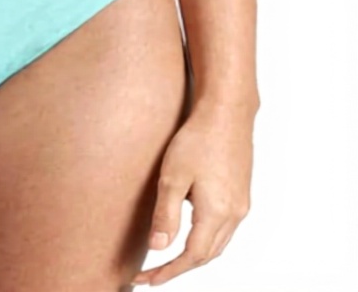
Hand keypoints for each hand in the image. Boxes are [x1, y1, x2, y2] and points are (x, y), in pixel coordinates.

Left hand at [132, 100, 254, 285]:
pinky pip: (224, 229)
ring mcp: (241, 205)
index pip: (191, 258)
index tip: (144, 280)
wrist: (227, 112)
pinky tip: (190, 231)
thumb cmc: (197, 139)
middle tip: (150, 274)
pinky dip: (205, 239)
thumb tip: (158, 249)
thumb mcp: (173, 176)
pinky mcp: (242, 194)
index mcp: (217, 213)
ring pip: (217, 244)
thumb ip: (166, 214)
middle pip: (206, 256)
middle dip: (178, 268)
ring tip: (166, 258)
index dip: (167, 272)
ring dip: (193, 256)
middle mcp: (235, 215)